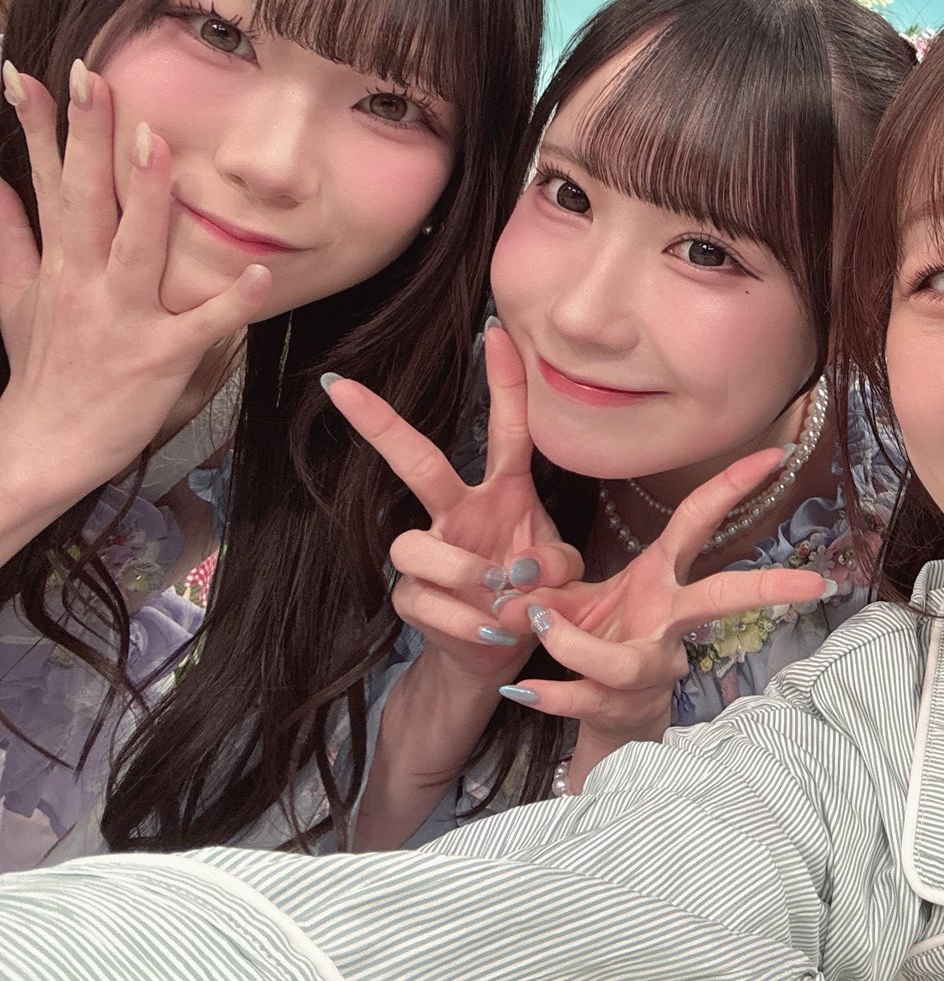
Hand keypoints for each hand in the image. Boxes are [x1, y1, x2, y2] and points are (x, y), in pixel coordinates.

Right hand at [0, 62, 268, 528]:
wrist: (44, 448)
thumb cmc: (44, 368)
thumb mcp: (15, 298)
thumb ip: (9, 238)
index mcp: (60, 262)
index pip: (48, 181)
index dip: (40, 126)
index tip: (30, 71)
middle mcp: (86, 282)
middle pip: (87, 199)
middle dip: (90, 138)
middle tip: (96, 78)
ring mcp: (123, 318)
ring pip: (136, 248)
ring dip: (147, 197)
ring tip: (158, 144)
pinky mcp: (160, 358)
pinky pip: (202, 327)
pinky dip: (232, 304)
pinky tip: (261, 275)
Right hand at [324, 323, 582, 684]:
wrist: (502, 650)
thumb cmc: (533, 593)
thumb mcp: (563, 572)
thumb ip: (559, 563)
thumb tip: (530, 570)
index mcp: (505, 491)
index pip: (508, 430)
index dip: (506, 382)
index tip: (496, 330)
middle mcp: (460, 511)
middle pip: (418, 463)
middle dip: (382, 425)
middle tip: (343, 390)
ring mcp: (429, 551)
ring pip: (415, 544)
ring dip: (464, 572)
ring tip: (504, 597)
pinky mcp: (411, 596)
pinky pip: (428, 601)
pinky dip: (470, 621)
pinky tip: (496, 630)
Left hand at [505, 447, 829, 769]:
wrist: (609, 715)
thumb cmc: (604, 639)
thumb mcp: (577, 597)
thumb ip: (543, 578)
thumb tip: (508, 573)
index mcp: (662, 578)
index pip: (700, 523)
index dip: (733, 487)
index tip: (773, 456)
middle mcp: (669, 621)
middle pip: (722, 599)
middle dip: (766, 589)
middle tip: (812, 585)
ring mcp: (652, 667)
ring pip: (625, 662)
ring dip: (575, 643)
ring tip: (537, 623)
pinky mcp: (623, 706)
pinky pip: (585, 697)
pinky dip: (553, 692)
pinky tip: (526, 688)